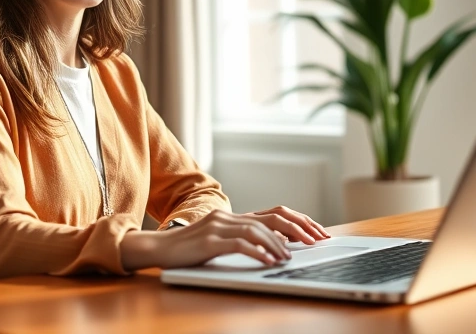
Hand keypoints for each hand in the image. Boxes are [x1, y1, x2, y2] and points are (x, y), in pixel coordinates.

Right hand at [120, 206, 328, 269]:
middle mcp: (229, 216)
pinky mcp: (210, 241)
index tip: (317, 233)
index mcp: (234, 215)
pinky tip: (269, 262)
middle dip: (299, 229)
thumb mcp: (219, 241)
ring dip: (279, 245)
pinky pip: (240, 244)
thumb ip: (241, 239)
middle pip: (273, 217)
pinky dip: (259, 253)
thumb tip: (273, 247)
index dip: (299, 221)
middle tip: (316, 242)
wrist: (157, 249)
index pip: (275, 212)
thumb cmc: (188, 250)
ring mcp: (219, 226)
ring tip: (290, 258)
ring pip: (258, 230)